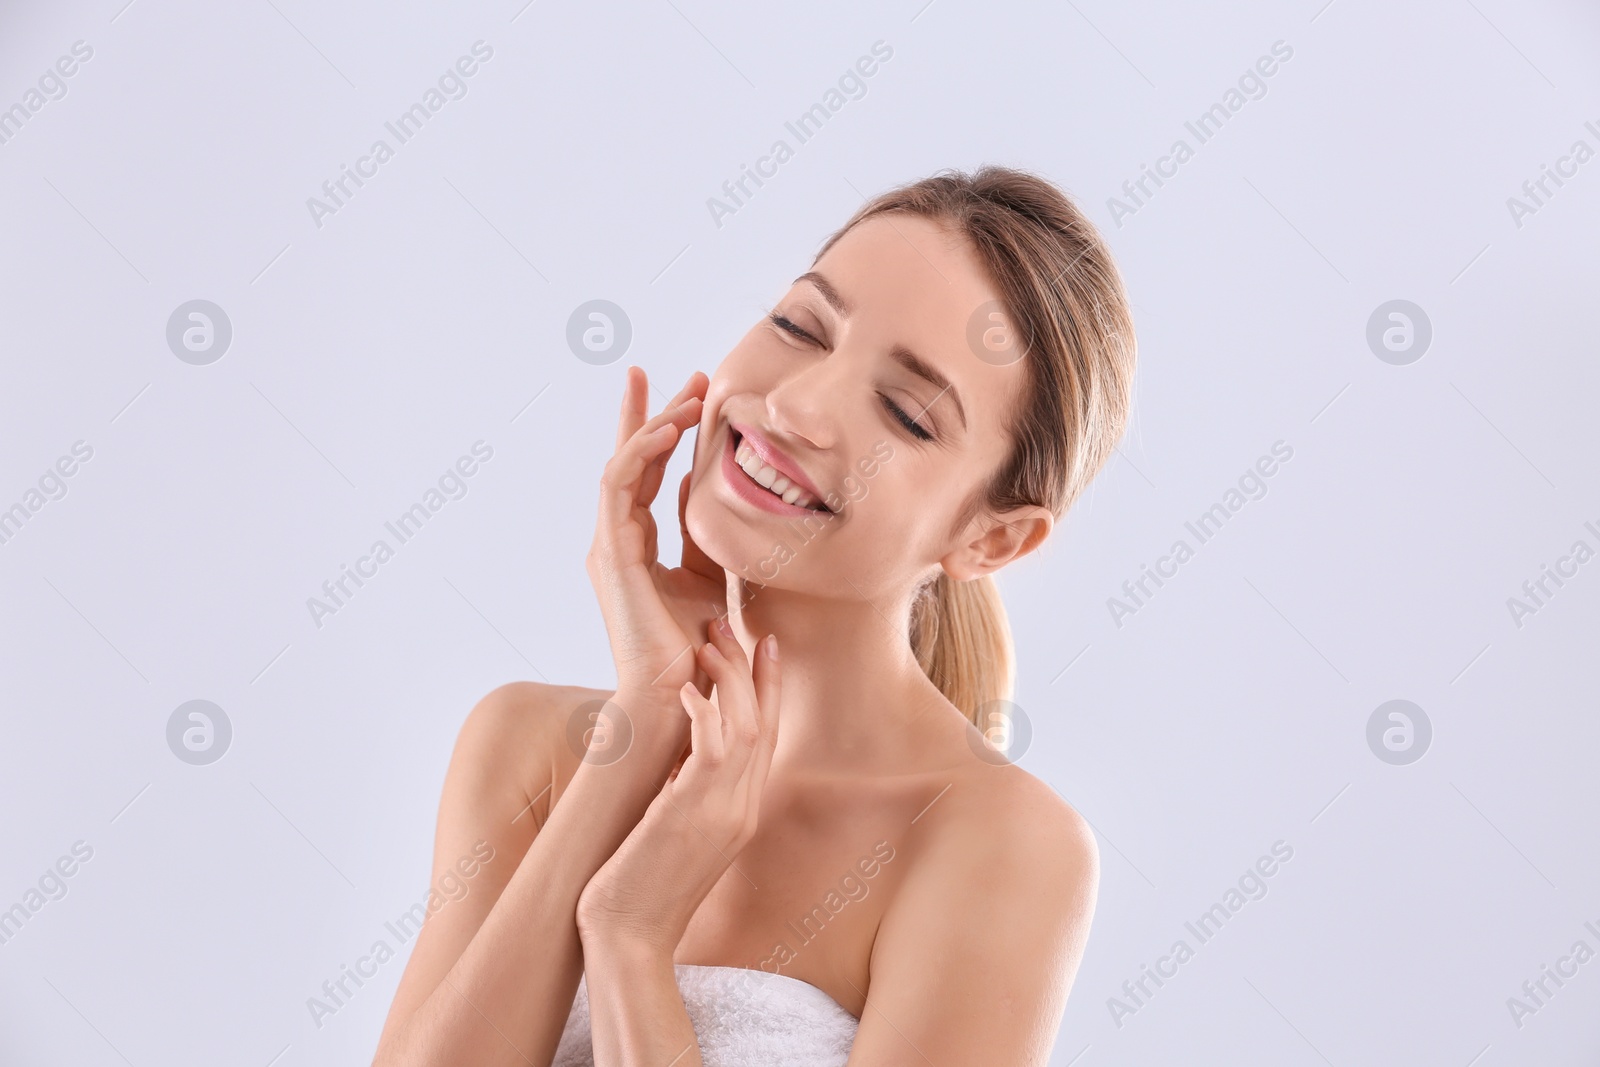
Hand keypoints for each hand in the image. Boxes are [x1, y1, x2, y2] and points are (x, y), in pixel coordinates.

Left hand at [576, 619, 781, 954]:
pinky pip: (710, 752)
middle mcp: (742, 809)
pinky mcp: (692, 815)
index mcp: (742, 811)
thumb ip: (688, 793)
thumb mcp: (676, 830)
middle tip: (736, 623)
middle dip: (753, 668)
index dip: (770, 687)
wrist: (628, 937)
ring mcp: (723, 813)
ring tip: (710, 638)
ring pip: (746, 727)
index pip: (769, 736)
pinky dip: (703, 714)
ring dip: (729, 678)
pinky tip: (686, 689)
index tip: (764, 644)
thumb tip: (678, 758)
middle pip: (765, 722)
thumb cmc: (641, 886)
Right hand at [588, 367, 724, 709]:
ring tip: (689, 393)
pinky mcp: (610, 554)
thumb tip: (701, 485)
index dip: (665, 431)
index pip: (646, 474)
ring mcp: (608, 545)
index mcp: (636, 544)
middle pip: (629, 460)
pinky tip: (669, 428)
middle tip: (688, 374)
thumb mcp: (708, 575)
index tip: (694, 393)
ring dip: (653, 423)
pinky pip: (617, 487)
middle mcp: (615, 539)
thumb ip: (700, 532)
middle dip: (654, 411)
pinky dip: (639, 453)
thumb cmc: (695, 647)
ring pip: (621, 465)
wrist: (678, 695)